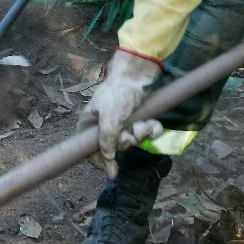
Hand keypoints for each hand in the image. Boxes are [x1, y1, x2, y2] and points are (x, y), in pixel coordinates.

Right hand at [77, 49, 163, 177]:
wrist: (136, 75)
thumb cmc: (117, 95)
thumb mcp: (109, 121)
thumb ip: (106, 142)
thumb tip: (108, 162)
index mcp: (90, 125)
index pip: (90, 151)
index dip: (101, 160)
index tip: (112, 168)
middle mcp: (104, 125)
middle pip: (116, 147)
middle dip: (128, 140)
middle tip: (130, 132)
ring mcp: (121, 121)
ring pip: (132, 139)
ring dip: (140, 132)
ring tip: (143, 122)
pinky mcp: (136, 117)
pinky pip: (144, 132)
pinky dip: (151, 128)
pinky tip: (154, 123)